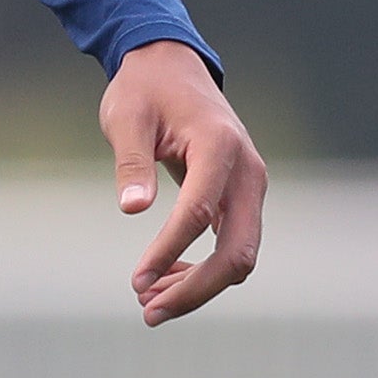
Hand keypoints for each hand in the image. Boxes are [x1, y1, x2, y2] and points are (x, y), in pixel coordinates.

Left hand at [101, 39, 264, 325]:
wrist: (172, 67)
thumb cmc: (144, 90)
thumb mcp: (126, 117)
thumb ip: (132, 162)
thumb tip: (131, 208)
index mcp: (220, 148)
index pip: (198, 213)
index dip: (168, 251)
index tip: (136, 280)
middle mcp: (248, 173)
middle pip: (238, 252)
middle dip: (196, 288)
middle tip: (148, 311)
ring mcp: (251, 188)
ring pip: (239, 255)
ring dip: (199, 285)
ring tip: (149, 302)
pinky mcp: (241, 198)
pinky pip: (232, 243)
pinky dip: (203, 267)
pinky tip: (164, 278)